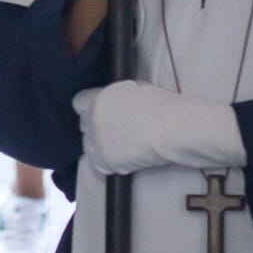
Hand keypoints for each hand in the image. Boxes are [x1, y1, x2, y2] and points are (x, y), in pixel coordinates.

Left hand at [73, 81, 245, 175]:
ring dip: (100, 144)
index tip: (102, 112)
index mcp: (97, 98)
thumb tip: (112, 100)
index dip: (91, 107)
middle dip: (96, 126)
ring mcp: (97, 142)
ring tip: (121, 145)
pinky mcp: (105, 162)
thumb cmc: (160, 104)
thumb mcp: (131, 88)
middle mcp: (92, 120)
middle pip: (84, 124)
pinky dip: (108, 162)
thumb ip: (114, 96)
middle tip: (115, 129)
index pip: (79, 102)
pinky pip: (99, 163)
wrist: (173, 128)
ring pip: (89, 144)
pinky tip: (123, 157)